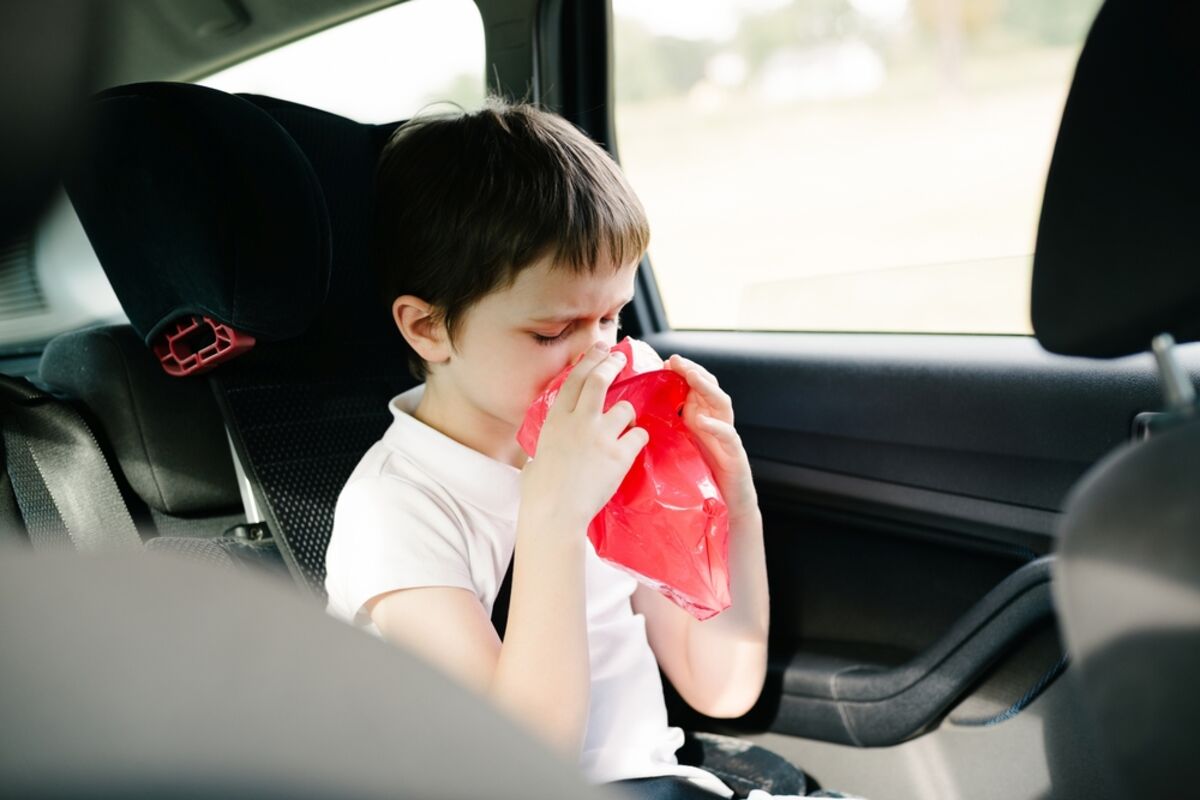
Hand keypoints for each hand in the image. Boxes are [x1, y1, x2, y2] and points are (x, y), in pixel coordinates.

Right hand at [521, 342, 649, 531]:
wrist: (555, 513)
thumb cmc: (540, 492)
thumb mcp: (537, 457)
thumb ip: (548, 445)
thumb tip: (545, 451)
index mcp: (556, 420)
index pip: (574, 380)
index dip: (589, 360)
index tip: (599, 350)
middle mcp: (578, 422)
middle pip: (599, 380)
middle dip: (612, 363)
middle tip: (620, 358)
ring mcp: (600, 437)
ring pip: (625, 409)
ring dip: (628, 414)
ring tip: (625, 425)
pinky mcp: (619, 456)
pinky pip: (639, 435)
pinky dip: (639, 438)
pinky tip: (634, 445)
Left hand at [665, 354, 756, 514]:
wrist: (726, 506)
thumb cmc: (698, 476)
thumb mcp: (678, 447)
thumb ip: (666, 428)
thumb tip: (634, 414)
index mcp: (700, 418)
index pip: (694, 386)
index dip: (681, 372)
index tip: (663, 363)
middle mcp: (716, 422)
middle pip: (709, 387)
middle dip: (693, 371)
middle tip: (675, 361)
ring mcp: (727, 437)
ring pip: (722, 403)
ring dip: (707, 388)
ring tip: (692, 377)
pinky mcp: (735, 455)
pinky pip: (728, 436)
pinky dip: (717, 426)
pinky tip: (702, 420)